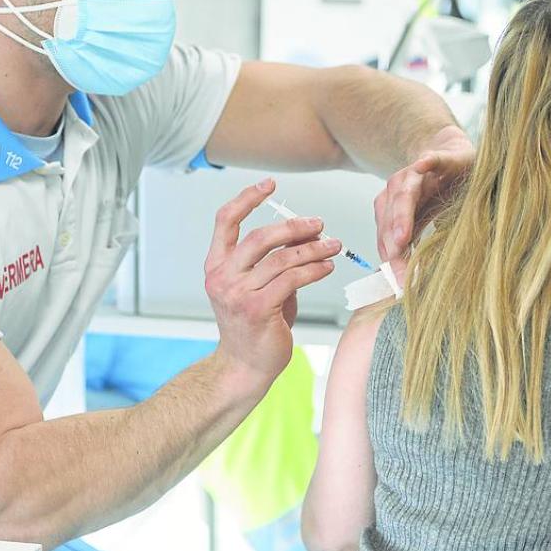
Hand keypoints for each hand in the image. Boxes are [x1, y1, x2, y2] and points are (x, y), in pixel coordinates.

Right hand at [204, 178, 338, 387]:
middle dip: (294, 226)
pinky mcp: (257, 309)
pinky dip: (314, 270)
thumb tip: (305, 233)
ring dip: (313, 249)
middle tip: (319, 224)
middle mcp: (222, 276)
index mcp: (216, 265)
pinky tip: (327, 267)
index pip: (225, 220)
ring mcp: (237, 293)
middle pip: (260, 237)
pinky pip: (292, 280)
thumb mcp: (256, 286)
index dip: (247, 198)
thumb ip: (272, 260)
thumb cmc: (253, 326)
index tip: (269, 184)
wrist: (244, 367)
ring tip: (334, 246)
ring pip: (281, 259)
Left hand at [374, 127, 474, 279]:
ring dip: (402, 212)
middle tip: (398, 268)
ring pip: (405, 193)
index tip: (397, 283)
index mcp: (392, 207)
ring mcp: (417, 173)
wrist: (452, 157)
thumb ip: (412, 245)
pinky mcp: (438, 158)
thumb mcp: (424, 222)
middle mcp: (398, 189)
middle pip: (391, 217)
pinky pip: (432, 160)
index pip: (386, 235)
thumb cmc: (437, 194)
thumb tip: (404, 282)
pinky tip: (423, 165)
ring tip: (403, 236)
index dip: (391, 259)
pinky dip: (427, 162)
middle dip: (393, 244)